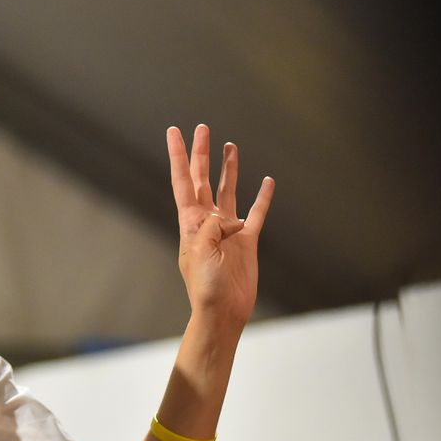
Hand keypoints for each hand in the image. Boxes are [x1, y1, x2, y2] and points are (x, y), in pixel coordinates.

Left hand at [167, 124, 273, 326]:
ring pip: (228, 191)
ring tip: (229, 146)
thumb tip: (231, 219)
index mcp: (190, 223)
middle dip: (201, 154)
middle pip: (203, 180)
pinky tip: (267, 181)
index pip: (182, 182)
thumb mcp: (200, 252)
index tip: (174, 131)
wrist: (222, 311)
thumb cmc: (205, 286)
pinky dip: (262, 198)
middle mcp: (207, 222)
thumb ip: (212, 227)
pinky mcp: (247, 241)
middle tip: (202, 128)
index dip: (178, 156)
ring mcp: (227, 230)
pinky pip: (257, 213)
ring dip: (229, 169)